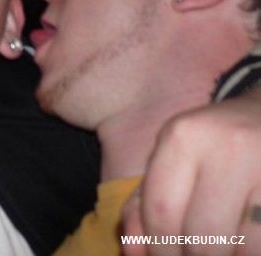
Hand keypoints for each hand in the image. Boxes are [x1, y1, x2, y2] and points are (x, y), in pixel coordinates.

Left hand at [120, 92, 260, 255]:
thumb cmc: (212, 145)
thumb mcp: (171, 160)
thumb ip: (144, 205)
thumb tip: (132, 252)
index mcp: (184, 136)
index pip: (161, 211)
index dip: (158, 249)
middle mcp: (228, 147)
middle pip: (203, 236)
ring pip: (245, 247)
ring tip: (221, 249)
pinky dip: (252, 250)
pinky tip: (245, 243)